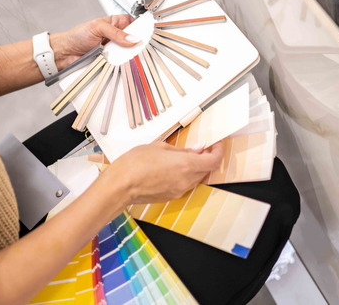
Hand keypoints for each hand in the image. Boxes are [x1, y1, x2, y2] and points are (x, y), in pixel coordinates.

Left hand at [49, 15, 137, 69]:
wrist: (65, 53)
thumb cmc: (78, 36)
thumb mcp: (98, 28)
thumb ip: (115, 32)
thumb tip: (131, 38)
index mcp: (116, 23)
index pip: (134, 23)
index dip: (141, 28)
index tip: (146, 34)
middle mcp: (117, 36)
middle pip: (134, 40)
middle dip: (137, 43)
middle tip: (139, 46)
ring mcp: (115, 49)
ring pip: (129, 52)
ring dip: (129, 55)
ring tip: (128, 55)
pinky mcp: (112, 61)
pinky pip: (121, 63)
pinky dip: (122, 64)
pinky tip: (122, 63)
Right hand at [101, 142, 224, 205]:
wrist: (119, 186)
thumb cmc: (135, 163)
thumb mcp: (159, 147)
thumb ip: (182, 150)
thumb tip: (197, 149)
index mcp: (186, 165)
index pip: (214, 161)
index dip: (219, 151)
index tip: (215, 143)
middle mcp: (186, 180)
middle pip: (207, 170)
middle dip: (207, 158)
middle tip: (200, 148)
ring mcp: (179, 191)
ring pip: (196, 178)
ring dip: (196, 167)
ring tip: (184, 156)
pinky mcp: (171, 196)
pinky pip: (185, 184)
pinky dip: (185, 175)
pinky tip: (173, 167)